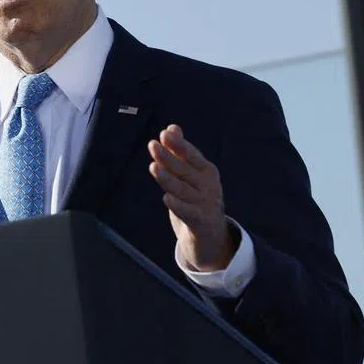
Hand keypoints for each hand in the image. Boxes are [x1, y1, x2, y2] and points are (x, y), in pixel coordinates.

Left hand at [148, 125, 236, 271]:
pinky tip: (166, 198)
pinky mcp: (201, 223)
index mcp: (207, 172)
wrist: (211, 235)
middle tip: (152, 145)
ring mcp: (206, 205)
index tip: (164, 134)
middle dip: (168, 157)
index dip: (179, 145)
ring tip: (153, 167)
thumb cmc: (196, 199)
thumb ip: (180, 153)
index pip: (192, 155)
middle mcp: (209, 186)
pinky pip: (188, 213)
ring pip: (183, 190)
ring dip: (168, 179)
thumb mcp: (190, 175)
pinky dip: (178, 206)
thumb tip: (171, 128)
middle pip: (185, 170)